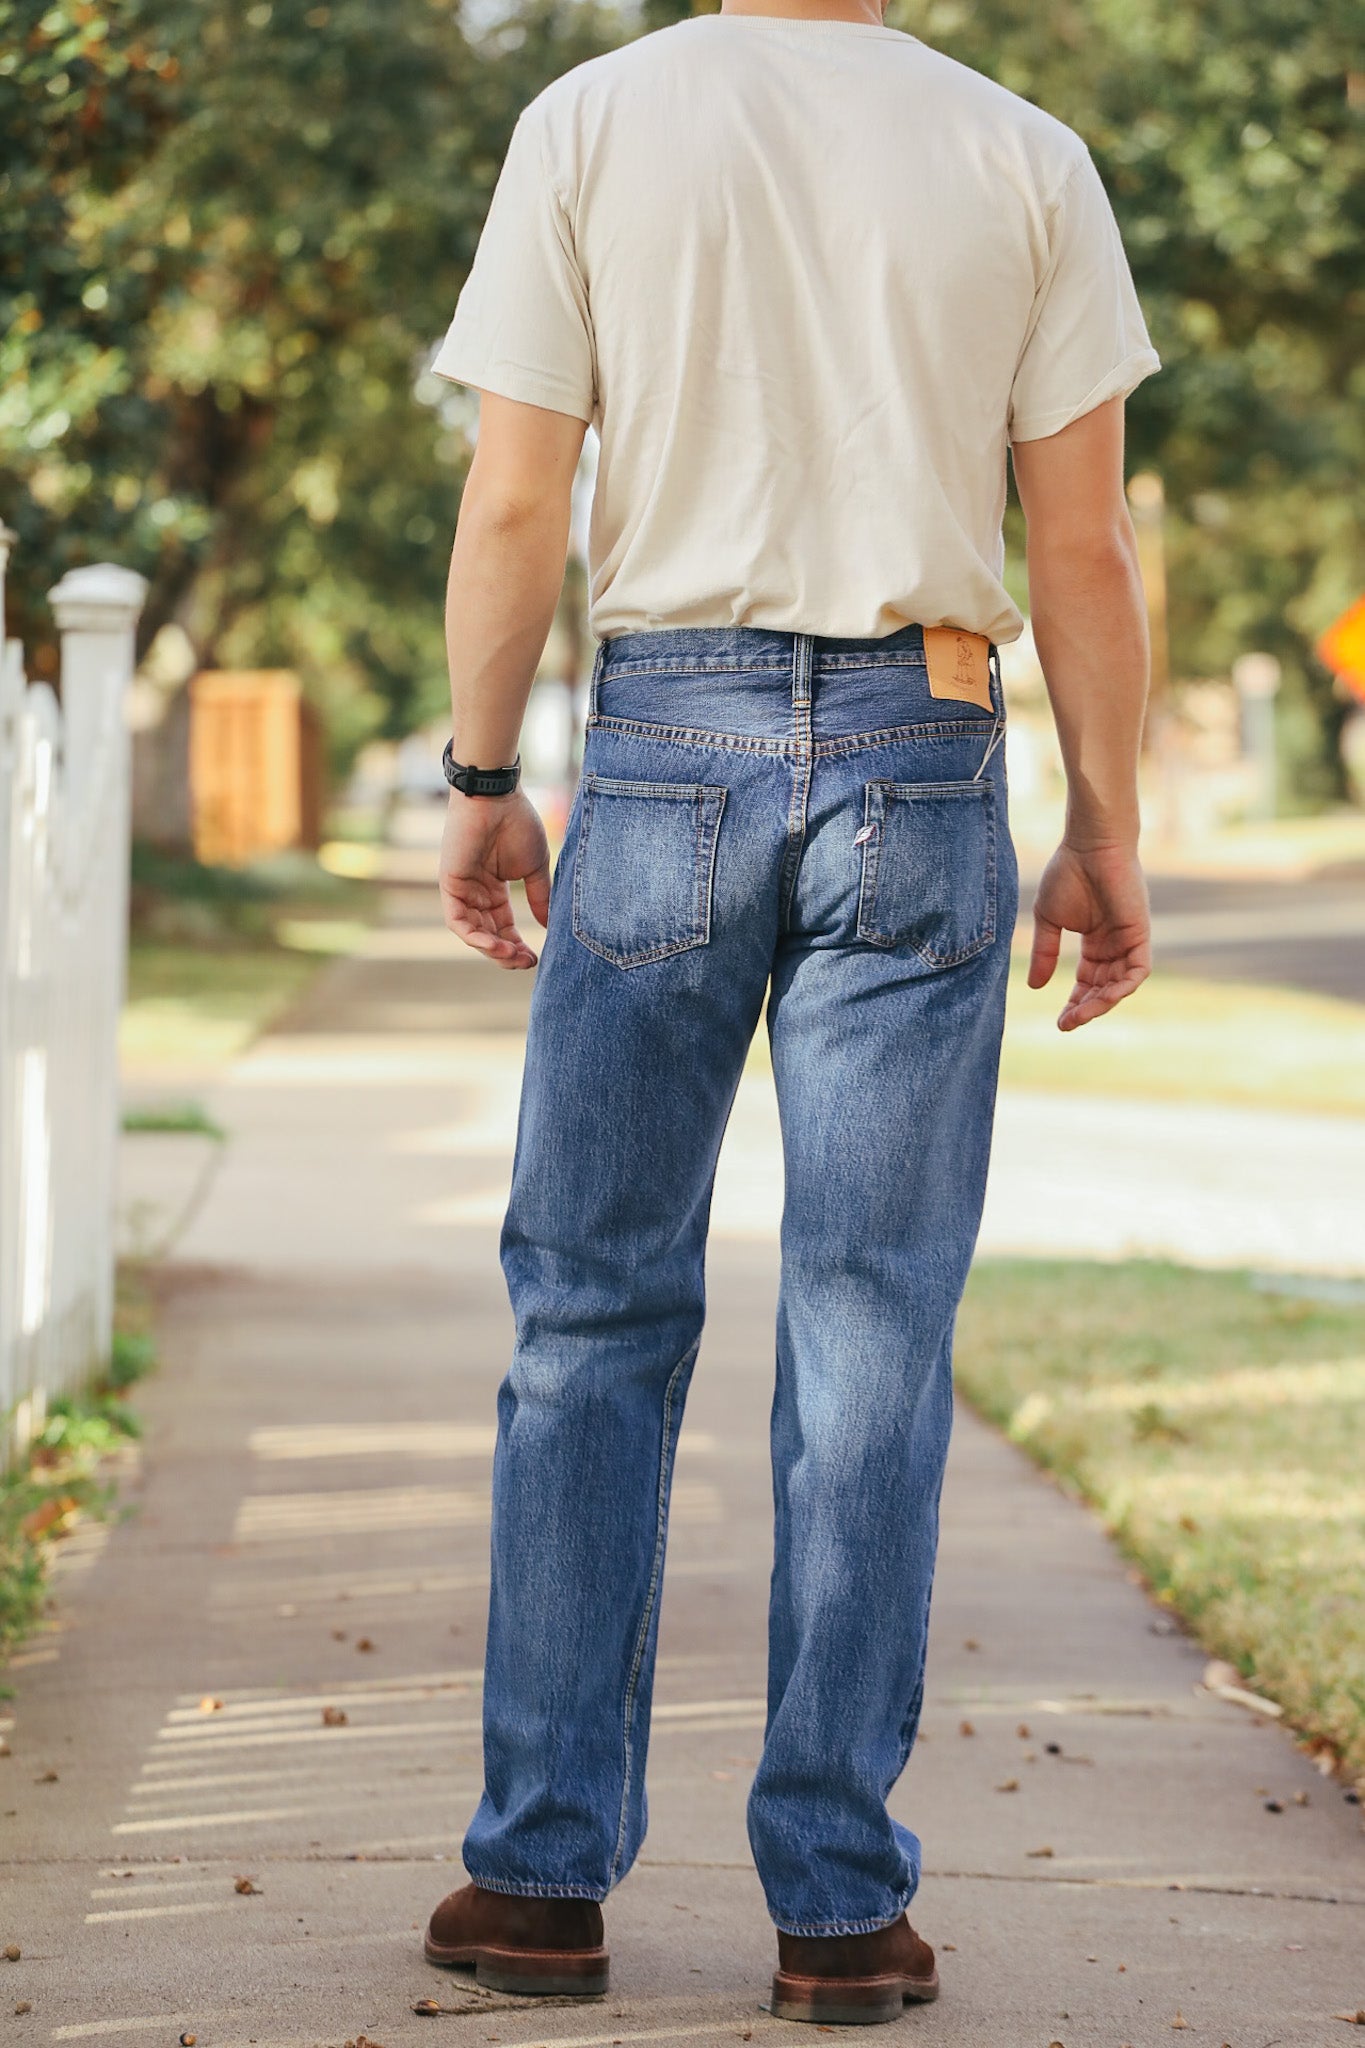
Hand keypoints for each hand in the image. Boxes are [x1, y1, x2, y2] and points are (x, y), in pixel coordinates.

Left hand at [438, 790, 550, 969]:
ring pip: (473, 933)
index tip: (535, 959)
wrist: (497, 798)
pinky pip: (458, 921)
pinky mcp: (450, 886)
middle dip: (507, 954)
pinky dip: (475, 937)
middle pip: (488, 935)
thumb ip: (540, 898)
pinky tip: (495, 946)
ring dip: (492, 950)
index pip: (504, 928)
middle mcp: (476, 895)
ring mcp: (462, 891)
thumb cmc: (517, 824)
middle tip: (526, 963)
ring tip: (513, 957)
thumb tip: (549, 927)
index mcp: (494, 891)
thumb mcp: (535, 868)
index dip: (518, 947)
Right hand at [1028, 841, 1150, 1030]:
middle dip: (1086, 1009)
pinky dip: (1123, 988)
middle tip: (1067, 1023)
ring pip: (1121, 985)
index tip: (1059, 1020)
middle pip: (1104, 988)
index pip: (1088, 982)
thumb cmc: (1068, 873)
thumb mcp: (1049, 919)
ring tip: (1080, 1016)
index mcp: (1095, 942)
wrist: (1089, 845)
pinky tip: (1104, 998)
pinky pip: (1138, 971)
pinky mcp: (1140, 933)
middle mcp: (1115, 945)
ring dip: (1102, 1004)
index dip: (1075, 1002)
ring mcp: (1129, 940)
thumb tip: (1035, 986)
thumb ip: (1045, 952)